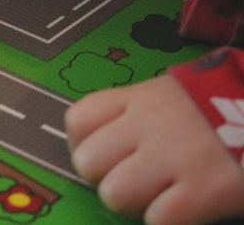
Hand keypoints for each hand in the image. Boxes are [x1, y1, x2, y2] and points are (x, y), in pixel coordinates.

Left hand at [66, 74, 243, 224]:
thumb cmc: (229, 108)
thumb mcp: (178, 96)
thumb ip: (142, 114)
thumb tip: (115, 147)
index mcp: (141, 98)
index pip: (79, 120)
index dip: (87, 146)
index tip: (108, 157)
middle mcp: (149, 124)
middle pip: (88, 162)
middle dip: (108, 180)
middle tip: (137, 184)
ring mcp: (175, 155)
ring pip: (114, 194)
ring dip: (136, 206)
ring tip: (163, 199)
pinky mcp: (206, 188)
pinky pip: (159, 219)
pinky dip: (169, 221)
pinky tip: (190, 211)